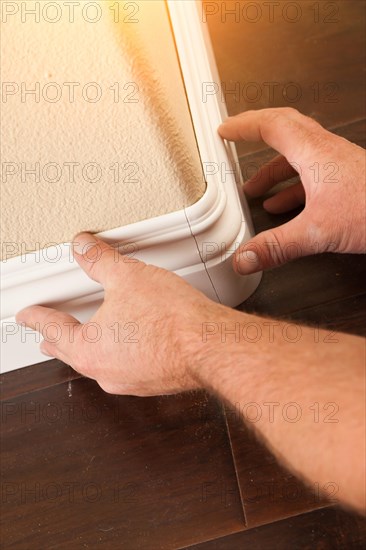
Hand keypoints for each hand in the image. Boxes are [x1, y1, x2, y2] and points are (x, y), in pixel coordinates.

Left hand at [16, 233, 220, 395]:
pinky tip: (131, 344)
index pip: (52, 329)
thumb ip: (100, 260)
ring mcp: (130, 381)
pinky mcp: (154, 382)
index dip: (36, 317)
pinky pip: (126, 367)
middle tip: (46, 336)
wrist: (211, 345)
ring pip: (99, 364)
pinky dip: (119, 354)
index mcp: (89, 349)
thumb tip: (83, 247)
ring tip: (88, 341)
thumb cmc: (173, 319)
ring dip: (89, 350)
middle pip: (71, 354)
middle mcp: (105, 371)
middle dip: (56, 342)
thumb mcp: (128, 276)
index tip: (27, 316)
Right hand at [219, 108, 365, 273]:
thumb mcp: (319, 232)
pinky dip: (293, 187)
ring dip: (274, 170)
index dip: (244, 126)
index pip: (272, 126)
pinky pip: (313, 175)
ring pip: (299, 156)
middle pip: (285, 132)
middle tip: (237, 142)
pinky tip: (285, 209)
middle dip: (257, 137)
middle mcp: (327, 153)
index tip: (225, 130)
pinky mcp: (348, 181)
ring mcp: (339, 166)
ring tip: (256, 190)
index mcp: (315, 153)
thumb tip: (245, 258)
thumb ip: (277, 246)